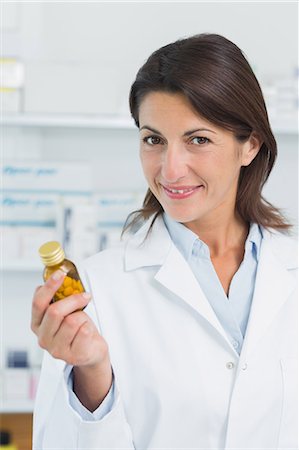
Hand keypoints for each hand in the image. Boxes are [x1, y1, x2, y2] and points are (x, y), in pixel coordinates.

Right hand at [31, 270, 112, 409]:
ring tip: (84, 323)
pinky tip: (88, 334)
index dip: (49, 286)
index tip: (61, 273)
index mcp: (37, 324)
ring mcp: (56, 349)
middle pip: (55, 311)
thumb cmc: (77, 329)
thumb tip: (63, 276)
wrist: (91, 352)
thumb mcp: (66, 313)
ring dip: (83, 317)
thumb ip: (60, 299)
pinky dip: (90, 328)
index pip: (38, 302)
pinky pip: (84, 331)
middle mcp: (43, 338)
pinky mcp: (72, 356)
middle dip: (73, 300)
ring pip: (72, 321)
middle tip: (85, 296)